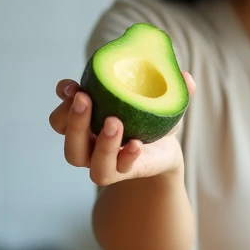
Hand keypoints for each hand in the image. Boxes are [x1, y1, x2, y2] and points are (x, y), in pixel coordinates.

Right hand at [48, 73, 195, 186]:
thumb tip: (187, 77)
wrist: (164, 151)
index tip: (73, 85)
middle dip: (71, 115)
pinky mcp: (120, 172)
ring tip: (114, 123)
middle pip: (62, 130)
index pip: (63, 102)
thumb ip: (169, 86)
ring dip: (95, 138)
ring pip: (79, 157)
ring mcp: (99, 157)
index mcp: (87, 114)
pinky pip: (116, 169)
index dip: (64, 93)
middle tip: (85, 99)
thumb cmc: (151, 118)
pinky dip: (125, 156)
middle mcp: (86, 137)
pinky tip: (136, 145)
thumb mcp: (158, 98)